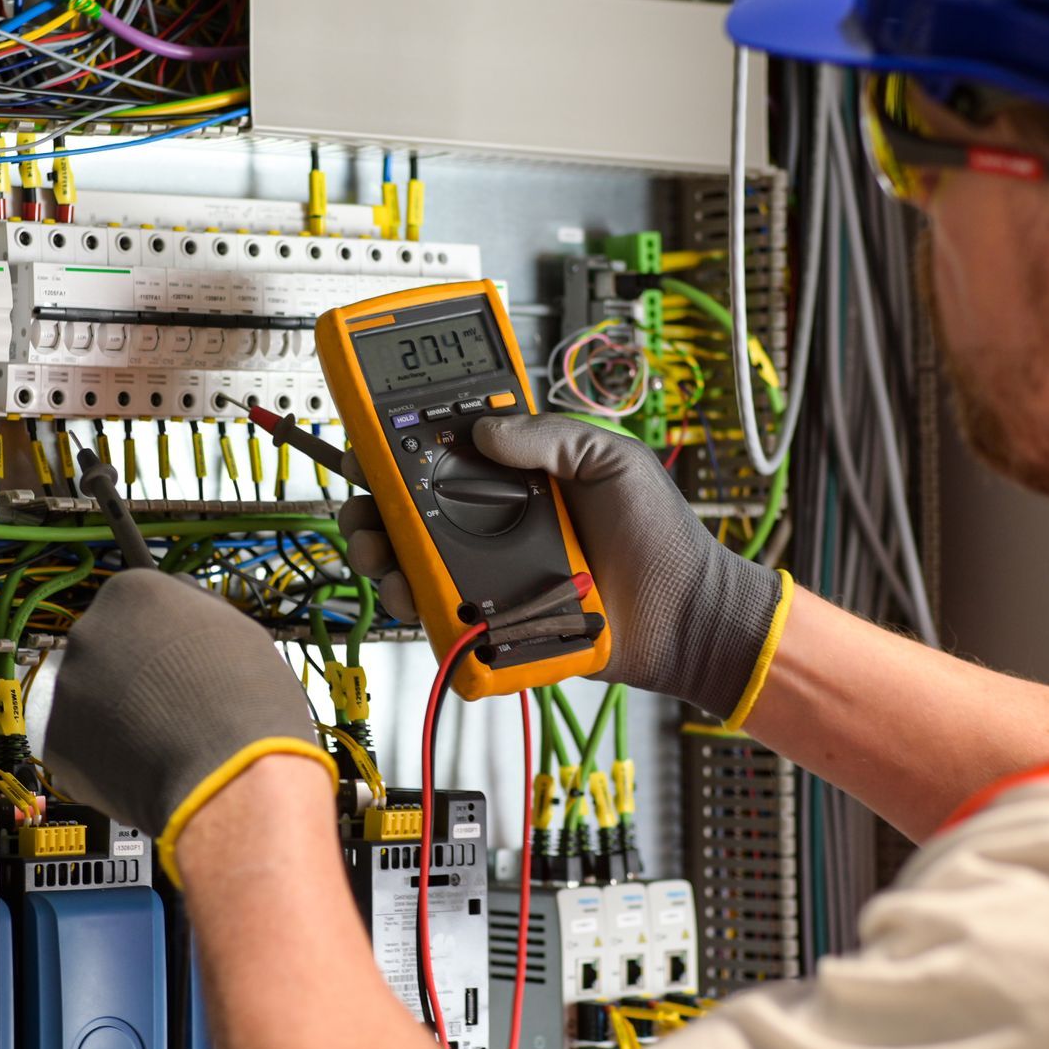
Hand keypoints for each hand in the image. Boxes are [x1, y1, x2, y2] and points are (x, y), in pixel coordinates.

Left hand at [43, 569, 336, 881]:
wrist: (229, 779)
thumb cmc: (246, 704)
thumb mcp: (237, 628)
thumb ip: (195, 607)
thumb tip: (182, 600)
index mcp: (133, 592)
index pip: (133, 602)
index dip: (158, 633)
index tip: (172, 654)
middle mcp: (90, 631)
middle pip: (106, 646)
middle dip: (131, 671)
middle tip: (171, 699)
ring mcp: (68, 688)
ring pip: (90, 695)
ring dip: (117, 711)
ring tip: (163, 736)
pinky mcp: (57, 742)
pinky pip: (81, 742)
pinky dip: (105, 753)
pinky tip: (144, 762)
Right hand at [338, 413, 790, 721]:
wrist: (685, 616)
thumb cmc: (661, 539)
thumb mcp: (611, 460)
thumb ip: (551, 436)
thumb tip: (485, 429)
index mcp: (519, 479)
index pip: (446, 453)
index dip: (403, 443)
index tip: (372, 436)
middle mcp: (495, 525)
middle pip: (411, 510)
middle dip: (373, 503)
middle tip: (364, 503)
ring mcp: (490, 573)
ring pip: (411, 562)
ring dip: (380, 553)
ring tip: (378, 551)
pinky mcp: (491, 620)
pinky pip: (439, 614)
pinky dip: (413, 604)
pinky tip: (410, 593)